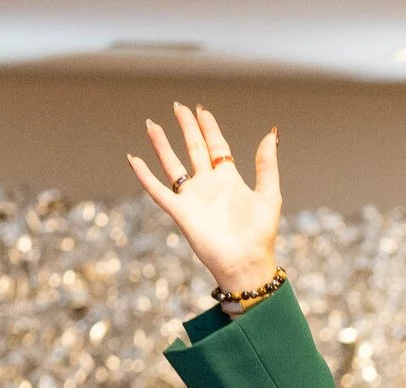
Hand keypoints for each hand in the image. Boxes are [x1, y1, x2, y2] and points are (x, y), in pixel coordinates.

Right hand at [129, 104, 282, 296]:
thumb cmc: (260, 234)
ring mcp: (193, 198)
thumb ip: (267, 165)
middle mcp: (209, 185)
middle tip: (178, 106)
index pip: (217, 147)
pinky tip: (133, 159)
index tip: (202, 110)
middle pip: (194, 149)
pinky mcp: (180, 212)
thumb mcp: (269, 195)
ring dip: (162, 145)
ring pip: (173, 165)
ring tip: (152, 125)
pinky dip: (145, 175)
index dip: (210, 128)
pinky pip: (158, 190)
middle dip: (187, 128)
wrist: (246, 263)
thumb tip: (271, 133)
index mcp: (230, 180)